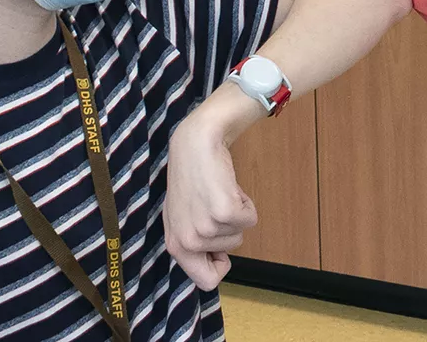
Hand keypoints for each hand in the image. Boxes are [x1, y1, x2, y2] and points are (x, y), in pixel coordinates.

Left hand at [163, 95, 262, 289]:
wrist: (196, 144)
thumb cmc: (191, 177)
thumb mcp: (182, 217)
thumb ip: (193, 244)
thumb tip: (216, 264)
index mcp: (176, 246)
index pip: (206, 282)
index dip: (220, 264)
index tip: (218, 244)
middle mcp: (188, 241)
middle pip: (230, 252)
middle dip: (229, 229)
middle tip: (212, 204)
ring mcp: (206, 228)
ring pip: (240, 235)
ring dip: (235, 213)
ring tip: (217, 193)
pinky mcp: (225, 212)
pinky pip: (250, 219)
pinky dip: (246, 203)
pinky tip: (228, 188)